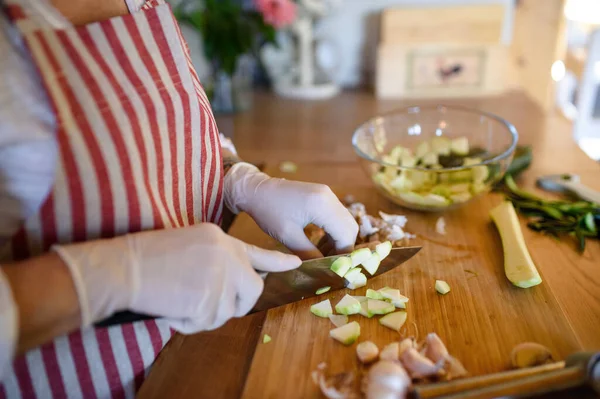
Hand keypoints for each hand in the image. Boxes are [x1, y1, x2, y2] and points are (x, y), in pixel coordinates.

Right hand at [52, 224, 300, 332]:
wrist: (124, 266)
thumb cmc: (146, 256)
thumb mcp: (187, 244)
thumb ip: (215, 260)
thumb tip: (228, 286)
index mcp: (220, 239)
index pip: (257, 252)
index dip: (278, 261)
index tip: (296, 264)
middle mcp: (227, 256)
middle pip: (252, 289)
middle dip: (237, 303)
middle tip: (210, 304)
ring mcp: (220, 277)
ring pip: (227, 311)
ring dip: (204, 314)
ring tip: (178, 300)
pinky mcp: (210, 298)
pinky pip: (207, 323)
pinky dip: (189, 323)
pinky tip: (172, 307)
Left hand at [224, 163, 357, 258]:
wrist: (257, 190)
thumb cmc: (268, 212)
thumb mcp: (287, 236)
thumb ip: (308, 252)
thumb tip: (323, 268)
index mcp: (322, 205)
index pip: (345, 234)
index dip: (343, 253)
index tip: (334, 268)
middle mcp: (329, 197)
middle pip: (350, 227)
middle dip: (343, 247)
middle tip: (330, 262)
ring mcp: (328, 194)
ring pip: (345, 221)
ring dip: (339, 239)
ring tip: (324, 254)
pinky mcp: (323, 195)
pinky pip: (337, 215)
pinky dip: (334, 230)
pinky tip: (321, 242)